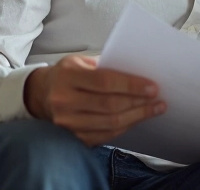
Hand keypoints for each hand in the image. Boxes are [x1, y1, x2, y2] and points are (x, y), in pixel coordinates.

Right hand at [24, 55, 164, 145]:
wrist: (41, 94)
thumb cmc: (67, 74)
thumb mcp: (81, 61)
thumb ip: (106, 64)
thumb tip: (140, 69)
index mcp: (68, 76)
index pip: (105, 82)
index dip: (131, 85)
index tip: (153, 87)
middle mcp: (64, 101)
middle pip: (109, 105)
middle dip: (138, 102)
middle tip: (158, 99)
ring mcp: (67, 122)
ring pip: (109, 123)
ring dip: (136, 116)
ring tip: (155, 109)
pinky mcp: (72, 137)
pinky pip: (104, 136)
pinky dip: (124, 128)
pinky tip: (137, 119)